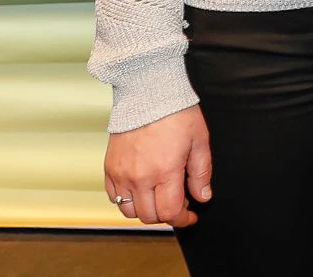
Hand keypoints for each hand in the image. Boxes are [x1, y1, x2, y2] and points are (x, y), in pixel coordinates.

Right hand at [103, 104, 211, 225]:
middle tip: (178, 204)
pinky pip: (114, 197)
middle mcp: (139, 177)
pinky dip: (127, 200)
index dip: (183, 219)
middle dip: (167, 215)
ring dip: (146, 210)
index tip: (191, 216)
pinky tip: (141, 189)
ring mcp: (121, 174)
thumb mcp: (200, 142)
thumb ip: (201, 173)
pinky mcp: (109, 168)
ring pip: (129, 211)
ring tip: (159, 197)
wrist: (148, 93)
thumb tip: (202, 197)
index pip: (170, 212)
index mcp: (164, 171)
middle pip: (149, 216)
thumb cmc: (176, 113)